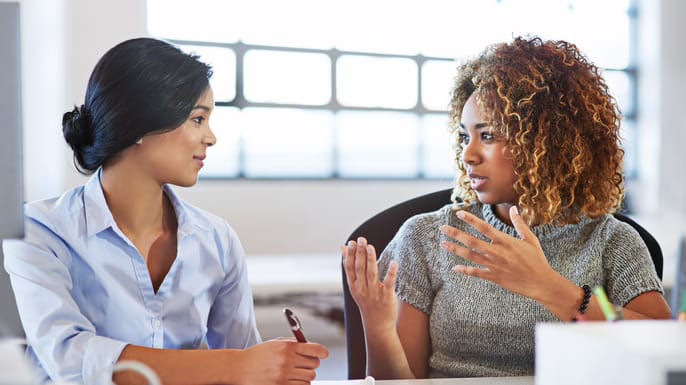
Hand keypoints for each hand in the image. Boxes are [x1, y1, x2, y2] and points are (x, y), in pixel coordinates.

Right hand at [235, 339, 328, 384]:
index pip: (315, 349)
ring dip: (306, 375)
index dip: (322, 352)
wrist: (240, 368)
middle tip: (305, 363)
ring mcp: (284, 376)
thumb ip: (293, 344)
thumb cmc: (258, 355)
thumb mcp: (275, 343)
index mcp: (287, 347)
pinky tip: (293, 380)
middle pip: (314, 364)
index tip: (324, 354)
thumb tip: (312, 347)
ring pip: (310, 377)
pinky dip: (301, 384)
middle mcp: (287, 361)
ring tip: (297, 372)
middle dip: (312, 363)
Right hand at [341, 237, 398, 335]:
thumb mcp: (355, 285)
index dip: (349, 255)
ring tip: (370, 247)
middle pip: (359, 268)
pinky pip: (388, 283)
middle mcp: (362, 288)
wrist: (377, 324)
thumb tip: (342, 247)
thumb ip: (350, 266)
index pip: (349, 268)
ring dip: (370, 259)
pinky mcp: (386, 297)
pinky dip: (391, 273)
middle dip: (359, 253)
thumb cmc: (366, 300)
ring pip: (371, 274)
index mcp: (353, 285)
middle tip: (361, 239)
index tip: (351, 242)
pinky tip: (394, 263)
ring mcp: (374, 293)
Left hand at [439, 206, 562, 301]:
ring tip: (443, 244)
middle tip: (442, 228)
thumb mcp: (530, 239)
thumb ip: (519, 223)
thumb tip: (514, 208)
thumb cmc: (537, 260)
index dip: (470, 220)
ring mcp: (494, 265)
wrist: (541, 282)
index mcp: (505, 241)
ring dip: (455, 249)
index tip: (459, 213)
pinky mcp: (494, 277)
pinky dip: (464, 270)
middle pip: (472, 241)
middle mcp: (497, 252)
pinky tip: (455, 268)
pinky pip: (476, 273)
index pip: (484, 227)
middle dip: (455, 234)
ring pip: (470, 256)